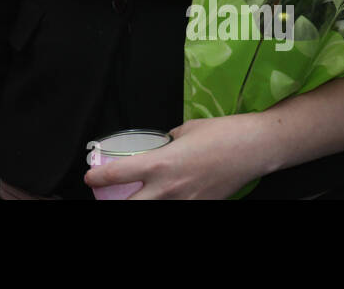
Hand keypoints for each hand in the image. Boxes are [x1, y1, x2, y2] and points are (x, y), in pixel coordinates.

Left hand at [83, 116, 265, 199]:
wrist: (253, 149)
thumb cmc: (221, 134)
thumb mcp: (184, 130)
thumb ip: (166, 143)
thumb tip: (161, 147)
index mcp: (159, 163)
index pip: (116, 174)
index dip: (97, 176)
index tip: (90, 176)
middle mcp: (167, 188)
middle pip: (129, 207)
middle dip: (113, 204)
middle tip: (108, 197)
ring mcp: (185, 203)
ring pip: (153, 212)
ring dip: (142, 204)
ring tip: (138, 198)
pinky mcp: (200, 208)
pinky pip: (177, 210)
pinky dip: (168, 205)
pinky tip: (166, 198)